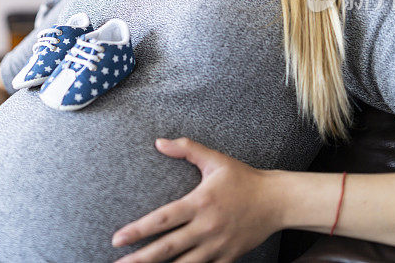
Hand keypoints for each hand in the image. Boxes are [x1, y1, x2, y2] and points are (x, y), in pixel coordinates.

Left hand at [111, 137, 282, 262]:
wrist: (277, 201)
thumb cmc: (243, 178)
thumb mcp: (215, 160)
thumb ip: (186, 149)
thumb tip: (158, 142)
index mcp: (199, 203)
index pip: (162, 219)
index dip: (138, 230)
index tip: (117, 239)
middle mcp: (206, 227)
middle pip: (167, 248)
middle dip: (141, 259)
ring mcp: (217, 246)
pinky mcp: (228, 258)